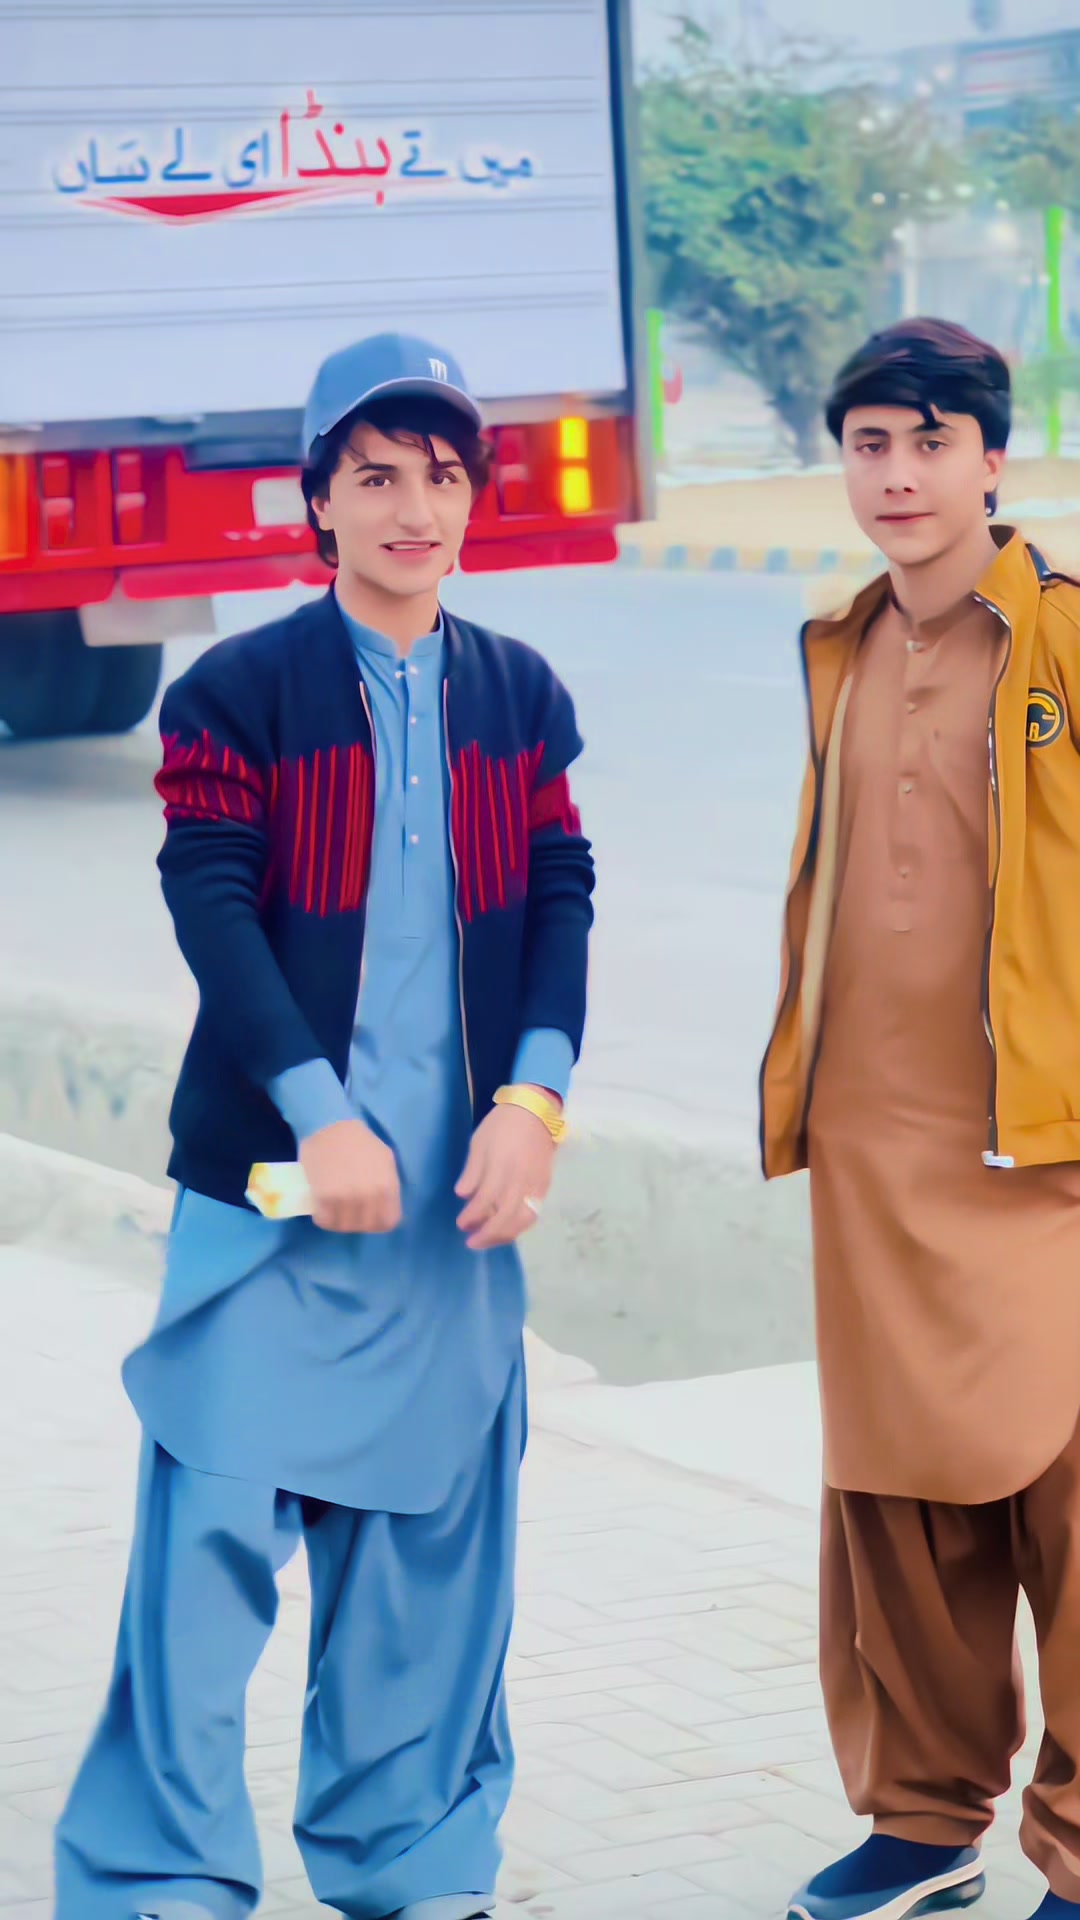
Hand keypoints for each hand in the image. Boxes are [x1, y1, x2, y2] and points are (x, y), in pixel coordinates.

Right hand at [300, 1118, 401, 1234]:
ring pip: (343, 1226)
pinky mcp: (324, 1197)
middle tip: (347, 1212)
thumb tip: (384, 1205)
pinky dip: (322, 1217)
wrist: (329, 1126)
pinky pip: (324, 1220)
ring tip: (333, 1209)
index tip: (367, 1216)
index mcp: (388, 1186)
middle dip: (356, 1222)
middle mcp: (370, 1195)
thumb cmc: (358, 1141)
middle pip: (364, 1226)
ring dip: (337, 1221)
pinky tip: (321, 1207)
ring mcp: (347, 1198)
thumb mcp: (385, 1159)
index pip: (388, 1222)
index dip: (377, 1222)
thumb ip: (387, 1183)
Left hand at [455, 1096, 556, 1251]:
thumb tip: (463, 1196)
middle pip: (506, 1217)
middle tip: (471, 1242)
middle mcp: (520, 1180)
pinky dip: (519, 1226)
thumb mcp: (479, 1143)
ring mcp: (536, 1185)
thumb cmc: (502, 1125)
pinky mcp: (545, 1187)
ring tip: (488, 1240)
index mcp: (501, 1167)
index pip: (485, 1201)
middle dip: (487, 1235)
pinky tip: (506, 1228)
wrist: (537, 1112)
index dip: (471, 1217)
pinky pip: (533, 1214)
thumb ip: (472, 1172)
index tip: (461, 1224)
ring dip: (505, 1235)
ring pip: (523, 1220)